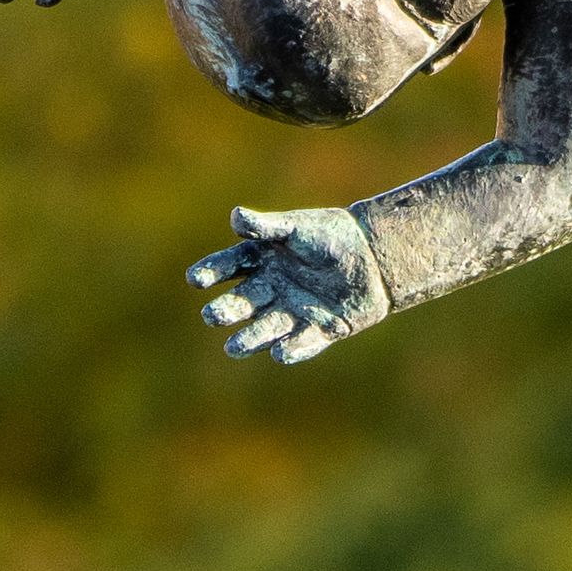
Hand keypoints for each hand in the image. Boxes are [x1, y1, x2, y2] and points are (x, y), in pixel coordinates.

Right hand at [190, 205, 384, 364]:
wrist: (376, 255)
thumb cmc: (332, 236)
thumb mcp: (298, 228)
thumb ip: (267, 226)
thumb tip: (235, 217)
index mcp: (263, 260)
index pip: (231, 266)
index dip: (212, 272)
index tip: (196, 279)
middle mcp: (272, 289)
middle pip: (244, 302)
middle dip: (227, 310)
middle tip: (212, 315)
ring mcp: (294, 312)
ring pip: (267, 329)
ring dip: (251, 339)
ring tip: (233, 348)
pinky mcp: (320, 330)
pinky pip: (303, 342)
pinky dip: (292, 349)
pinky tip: (280, 353)